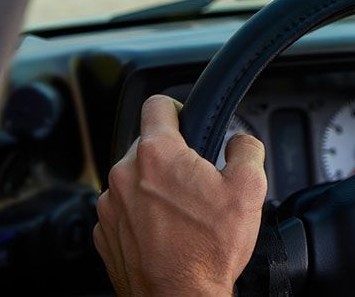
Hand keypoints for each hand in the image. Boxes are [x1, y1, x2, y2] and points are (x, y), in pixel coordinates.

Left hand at [93, 95, 266, 295]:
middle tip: (197, 180)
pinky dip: (142, 215)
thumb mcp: (250, 189)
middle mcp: (125, 175)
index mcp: (158, 154)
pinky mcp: (105, 233)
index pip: (157, 104)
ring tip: (183, 212)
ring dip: (155, 186)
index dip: (177, 106)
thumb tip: (240, 141)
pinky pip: (123, 210)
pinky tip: (166, 232)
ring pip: (134, 179)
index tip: (187, 119)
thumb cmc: (208, 251)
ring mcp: (109, 206)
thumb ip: (247, 149)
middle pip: (147, 144)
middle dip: (172, 156)